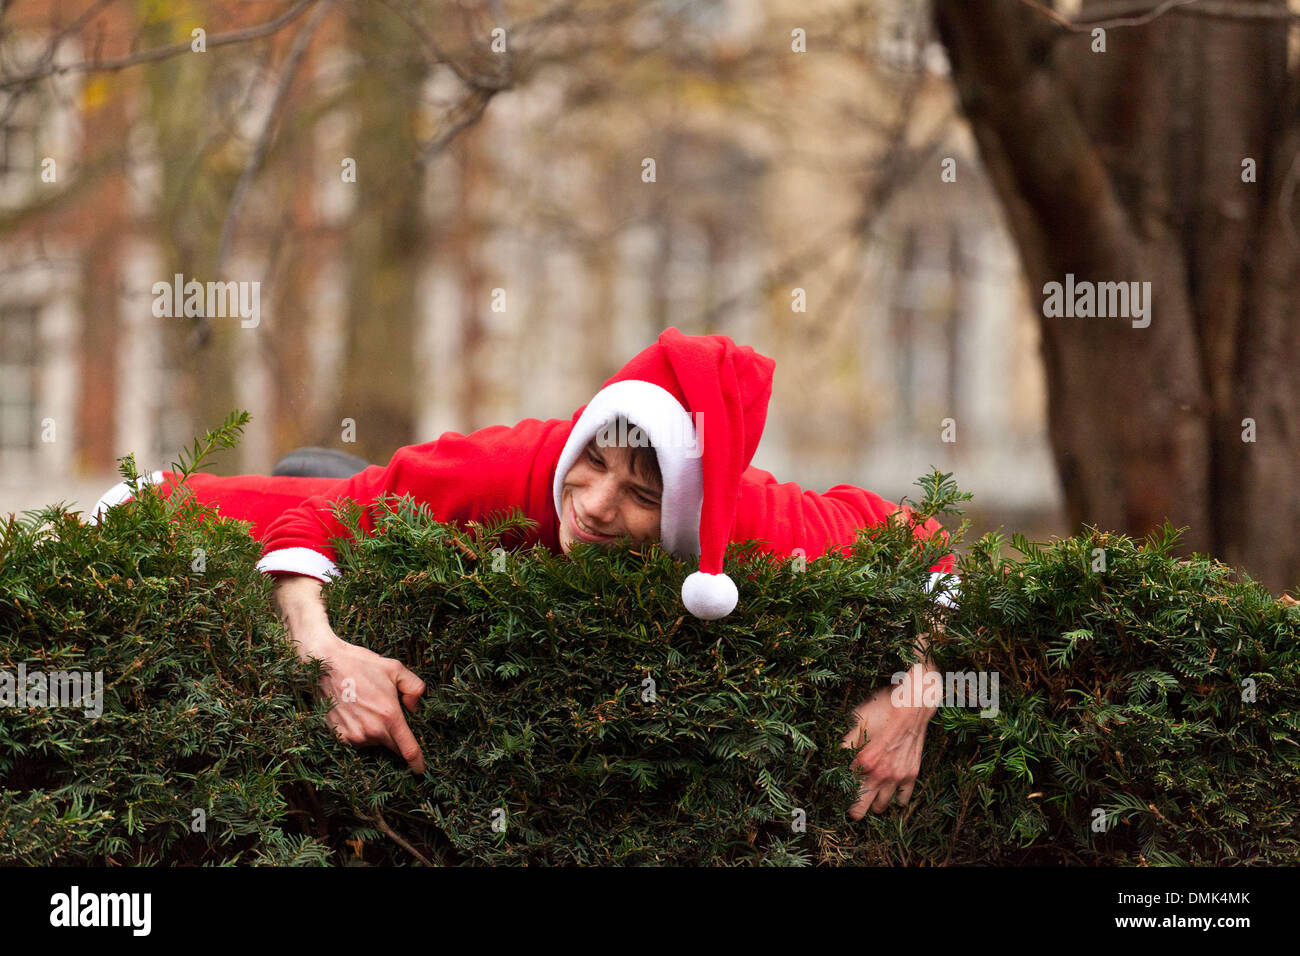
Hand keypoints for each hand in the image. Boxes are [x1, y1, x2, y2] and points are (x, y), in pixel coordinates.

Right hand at [274, 574, 427, 772]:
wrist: (326, 665)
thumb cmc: (362, 664)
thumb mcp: (396, 668)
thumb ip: (415, 688)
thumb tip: (414, 708)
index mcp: (390, 716)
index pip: (408, 749)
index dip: (417, 762)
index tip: (421, 769)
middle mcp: (372, 731)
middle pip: (391, 745)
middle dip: (395, 737)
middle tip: (386, 715)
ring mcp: (353, 736)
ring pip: (373, 742)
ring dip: (375, 732)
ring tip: (367, 707)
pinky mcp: (338, 737)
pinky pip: (356, 740)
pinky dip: (360, 731)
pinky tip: (355, 712)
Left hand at [841, 661, 936, 816]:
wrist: (912, 705)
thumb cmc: (883, 709)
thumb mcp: (857, 721)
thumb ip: (846, 742)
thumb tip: (833, 755)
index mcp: (863, 760)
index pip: (847, 789)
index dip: (841, 793)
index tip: (839, 795)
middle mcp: (880, 773)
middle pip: (863, 806)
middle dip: (856, 810)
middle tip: (853, 810)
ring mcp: (897, 776)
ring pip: (883, 805)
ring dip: (875, 804)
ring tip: (871, 800)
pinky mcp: (912, 774)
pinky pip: (904, 798)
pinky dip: (897, 800)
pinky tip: (892, 795)